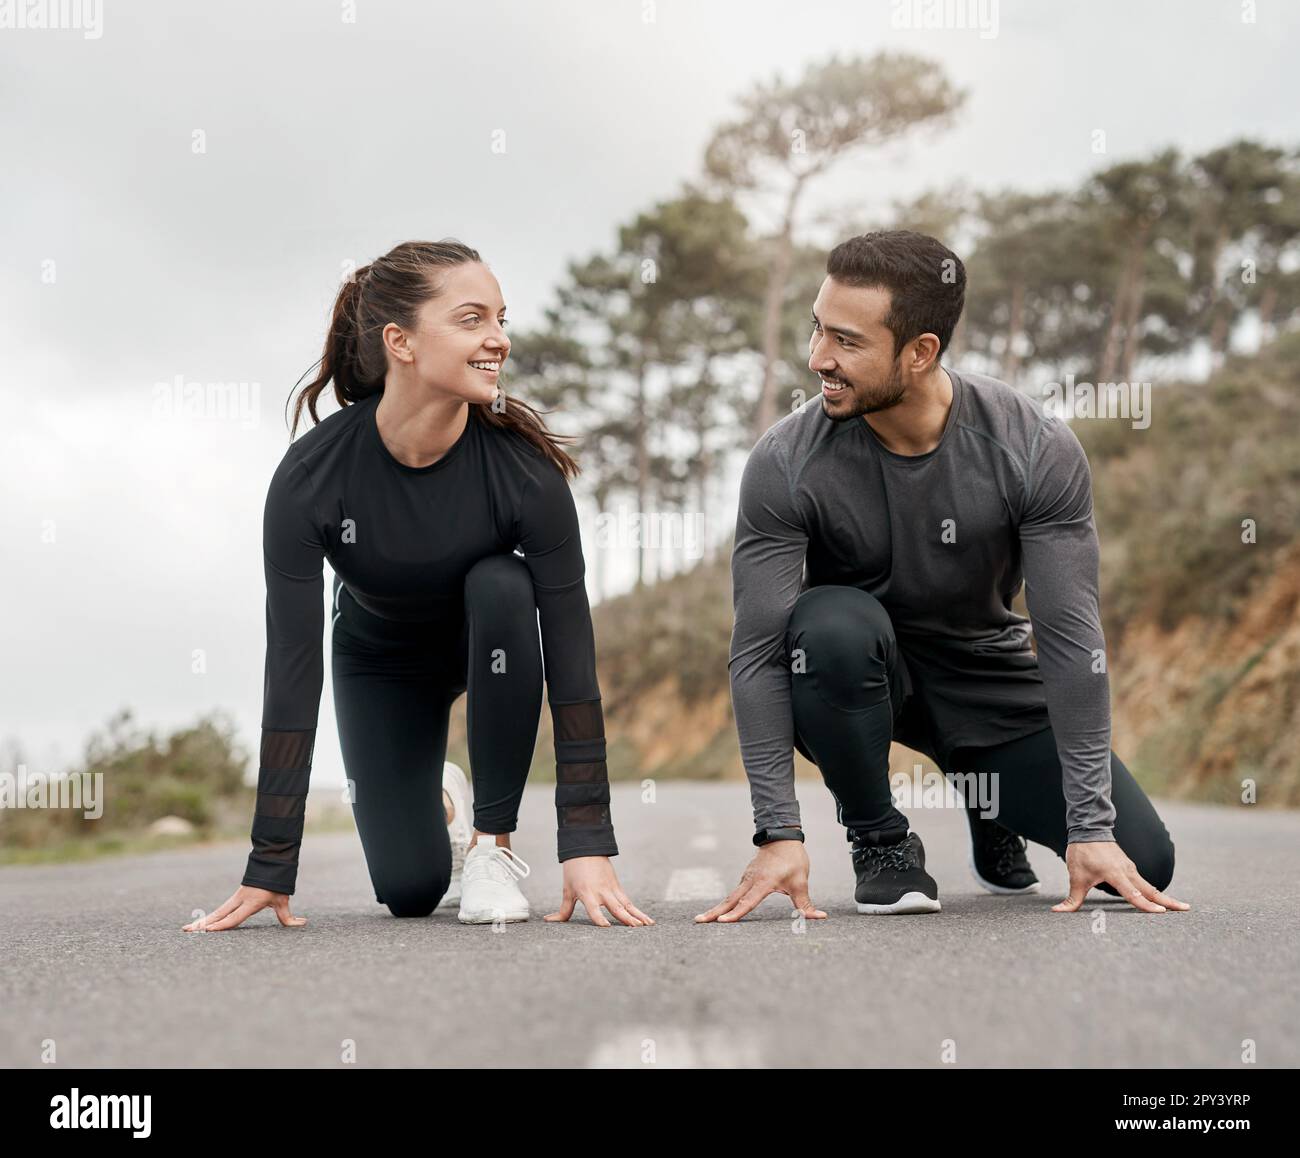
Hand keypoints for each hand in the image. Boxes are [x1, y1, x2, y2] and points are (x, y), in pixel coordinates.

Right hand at [182, 884, 306, 930]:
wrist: (271, 864)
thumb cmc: (278, 883)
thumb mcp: (283, 899)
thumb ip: (288, 916)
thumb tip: (303, 924)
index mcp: (251, 902)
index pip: (234, 916)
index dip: (222, 924)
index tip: (208, 930)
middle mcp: (240, 900)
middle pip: (219, 914)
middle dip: (204, 924)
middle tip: (187, 931)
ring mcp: (235, 898)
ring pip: (217, 912)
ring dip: (202, 920)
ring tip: (187, 929)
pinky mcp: (234, 898)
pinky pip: (220, 910)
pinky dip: (209, 917)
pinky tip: (200, 923)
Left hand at [544, 856, 653, 926]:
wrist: (586, 848)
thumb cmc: (574, 870)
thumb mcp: (567, 890)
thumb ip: (563, 910)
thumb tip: (549, 921)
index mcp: (587, 893)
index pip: (594, 909)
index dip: (599, 918)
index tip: (606, 927)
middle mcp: (601, 892)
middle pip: (616, 907)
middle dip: (626, 918)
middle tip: (636, 927)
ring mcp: (611, 889)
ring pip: (626, 905)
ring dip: (637, 915)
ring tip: (647, 925)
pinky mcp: (617, 887)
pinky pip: (628, 901)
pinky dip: (637, 910)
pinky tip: (646, 919)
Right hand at [694, 839, 827, 922]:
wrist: (782, 836)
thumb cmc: (792, 859)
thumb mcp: (801, 882)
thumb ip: (806, 903)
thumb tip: (820, 917)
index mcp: (763, 883)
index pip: (747, 902)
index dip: (735, 914)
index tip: (721, 922)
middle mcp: (750, 881)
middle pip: (730, 900)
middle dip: (714, 912)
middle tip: (697, 921)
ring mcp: (746, 877)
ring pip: (730, 896)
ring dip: (717, 907)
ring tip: (703, 919)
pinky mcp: (747, 876)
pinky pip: (735, 891)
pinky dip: (726, 902)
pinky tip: (720, 909)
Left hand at [1051, 841, 1188, 913]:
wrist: (1089, 830)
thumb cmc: (1082, 853)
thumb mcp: (1075, 876)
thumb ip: (1071, 898)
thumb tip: (1058, 912)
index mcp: (1114, 873)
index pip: (1132, 892)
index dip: (1145, 904)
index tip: (1160, 912)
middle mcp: (1126, 871)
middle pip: (1150, 889)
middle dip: (1168, 901)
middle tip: (1186, 909)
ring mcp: (1130, 868)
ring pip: (1149, 886)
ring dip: (1164, 897)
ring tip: (1180, 908)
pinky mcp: (1130, 867)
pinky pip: (1144, 882)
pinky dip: (1155, 892)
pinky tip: (1162, 900)